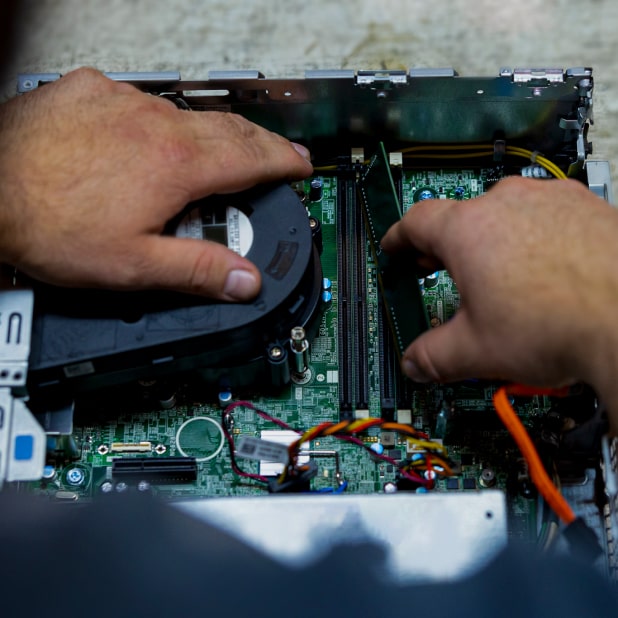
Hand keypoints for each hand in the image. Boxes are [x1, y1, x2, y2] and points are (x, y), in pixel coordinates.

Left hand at [0, 67, 311, 299]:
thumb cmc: (48, 225)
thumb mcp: (134, 266)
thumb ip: (198, 272)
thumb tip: (245, 281)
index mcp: (175, 165)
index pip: (251, 158)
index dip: (284, 162)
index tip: (301, 165)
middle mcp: (154, 124)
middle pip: (228, 129)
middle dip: (260, 144)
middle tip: (276, 157)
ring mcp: (120, 103)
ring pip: (185, 116)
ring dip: (211, 136)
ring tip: (219, 158)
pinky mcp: (89, 93)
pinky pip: (141, 104)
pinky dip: (160, 123)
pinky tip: (151, 142)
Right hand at [381, 177, 617, 420]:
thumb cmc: (560, 326)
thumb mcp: (476, 350)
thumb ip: (433, 356)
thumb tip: (416, 362)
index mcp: (468, 230)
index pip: (416, 221)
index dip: (399, 237)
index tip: (397, 246)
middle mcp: (507, 203)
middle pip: (460, 215)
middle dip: (445, 244)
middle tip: (440, 266)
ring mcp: (550, 200)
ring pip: (505, 213)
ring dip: (491, 239)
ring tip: (497, 274)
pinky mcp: (586, 207)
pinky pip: (546, 215)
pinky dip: (533, 237)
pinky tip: (542, 267)